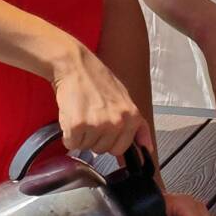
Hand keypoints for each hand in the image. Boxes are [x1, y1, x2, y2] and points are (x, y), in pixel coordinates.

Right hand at [51, 40, 152, 156]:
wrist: (75, 65)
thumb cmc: (97, 79)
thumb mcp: (125, 98)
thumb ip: (137, 125)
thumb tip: (148, 148)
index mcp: (132, 117)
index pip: (120, 149)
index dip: (108, 139)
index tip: (103, 126)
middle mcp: (117, 122)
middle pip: (102, 149)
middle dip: (93, 137)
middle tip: (90, 114)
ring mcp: (98, 124)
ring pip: (86, 147)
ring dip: (80, 135)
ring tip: (81, 112)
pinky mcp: (78, 125)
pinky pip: (71, 143)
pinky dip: (68, 134)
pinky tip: (72, 115)